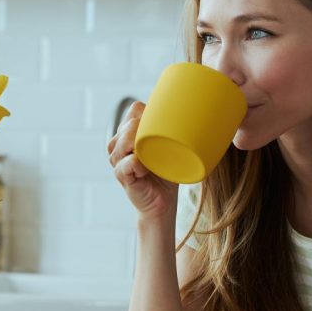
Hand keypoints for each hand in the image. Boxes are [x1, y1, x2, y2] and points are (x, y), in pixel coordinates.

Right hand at [107, 100, 177, 218]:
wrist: (164, 200)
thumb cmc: (168, 171)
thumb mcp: (171, 146)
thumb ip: (172, 130)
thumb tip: (194, 113)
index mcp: (129, 132)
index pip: (135, 109)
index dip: (150, 115)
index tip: (165, 131)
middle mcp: (119, 143)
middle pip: (130, 124)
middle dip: (148, 132)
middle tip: (163, 148)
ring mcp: (117, 159)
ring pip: (124, 141)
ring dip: (142, 147)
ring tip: (154, 159)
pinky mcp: (121, 175)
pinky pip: (125, 163)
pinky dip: (137, 164)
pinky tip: (146, 169)